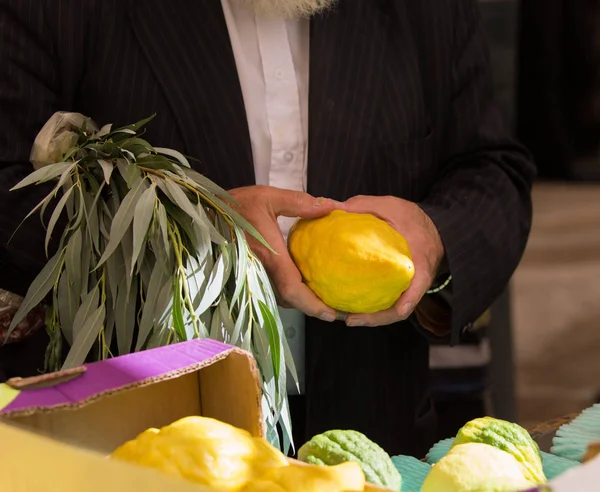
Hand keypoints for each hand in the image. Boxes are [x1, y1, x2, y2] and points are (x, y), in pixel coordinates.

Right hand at [229, 185, 339, 321]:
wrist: (202, 213)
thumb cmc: (234, 205)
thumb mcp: (268, 197)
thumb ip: (300, 203)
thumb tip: (331, 207)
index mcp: (269, 256)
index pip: (293, 289)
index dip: (312, 305)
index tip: (330, 314)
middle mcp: (259, 272)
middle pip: (288, 300)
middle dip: (309, 306)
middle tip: (330, 307)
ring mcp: (250, 276)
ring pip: (277, 297)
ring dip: (296, 299)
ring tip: (315, 295)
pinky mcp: (244, 275)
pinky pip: (267, 289)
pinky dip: (283, 291)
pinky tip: (294, 281)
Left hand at [342, 195, 444, 326]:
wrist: (432, 229)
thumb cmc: (413, 218)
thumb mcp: (391, 206)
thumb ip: (364, 205)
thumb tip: (334, 207)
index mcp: (420, 261)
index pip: (419, 284)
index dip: (410, 298)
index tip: (399, 309)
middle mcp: (416, 280)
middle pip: (401, 308)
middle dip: (377, 318)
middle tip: (351, 319)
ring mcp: (408, 288)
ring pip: (392, 310)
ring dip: (372, 318)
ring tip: (347, 318)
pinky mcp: (399, 288)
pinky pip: (386, 302)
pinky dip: (371, 309)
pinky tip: (351, 307)